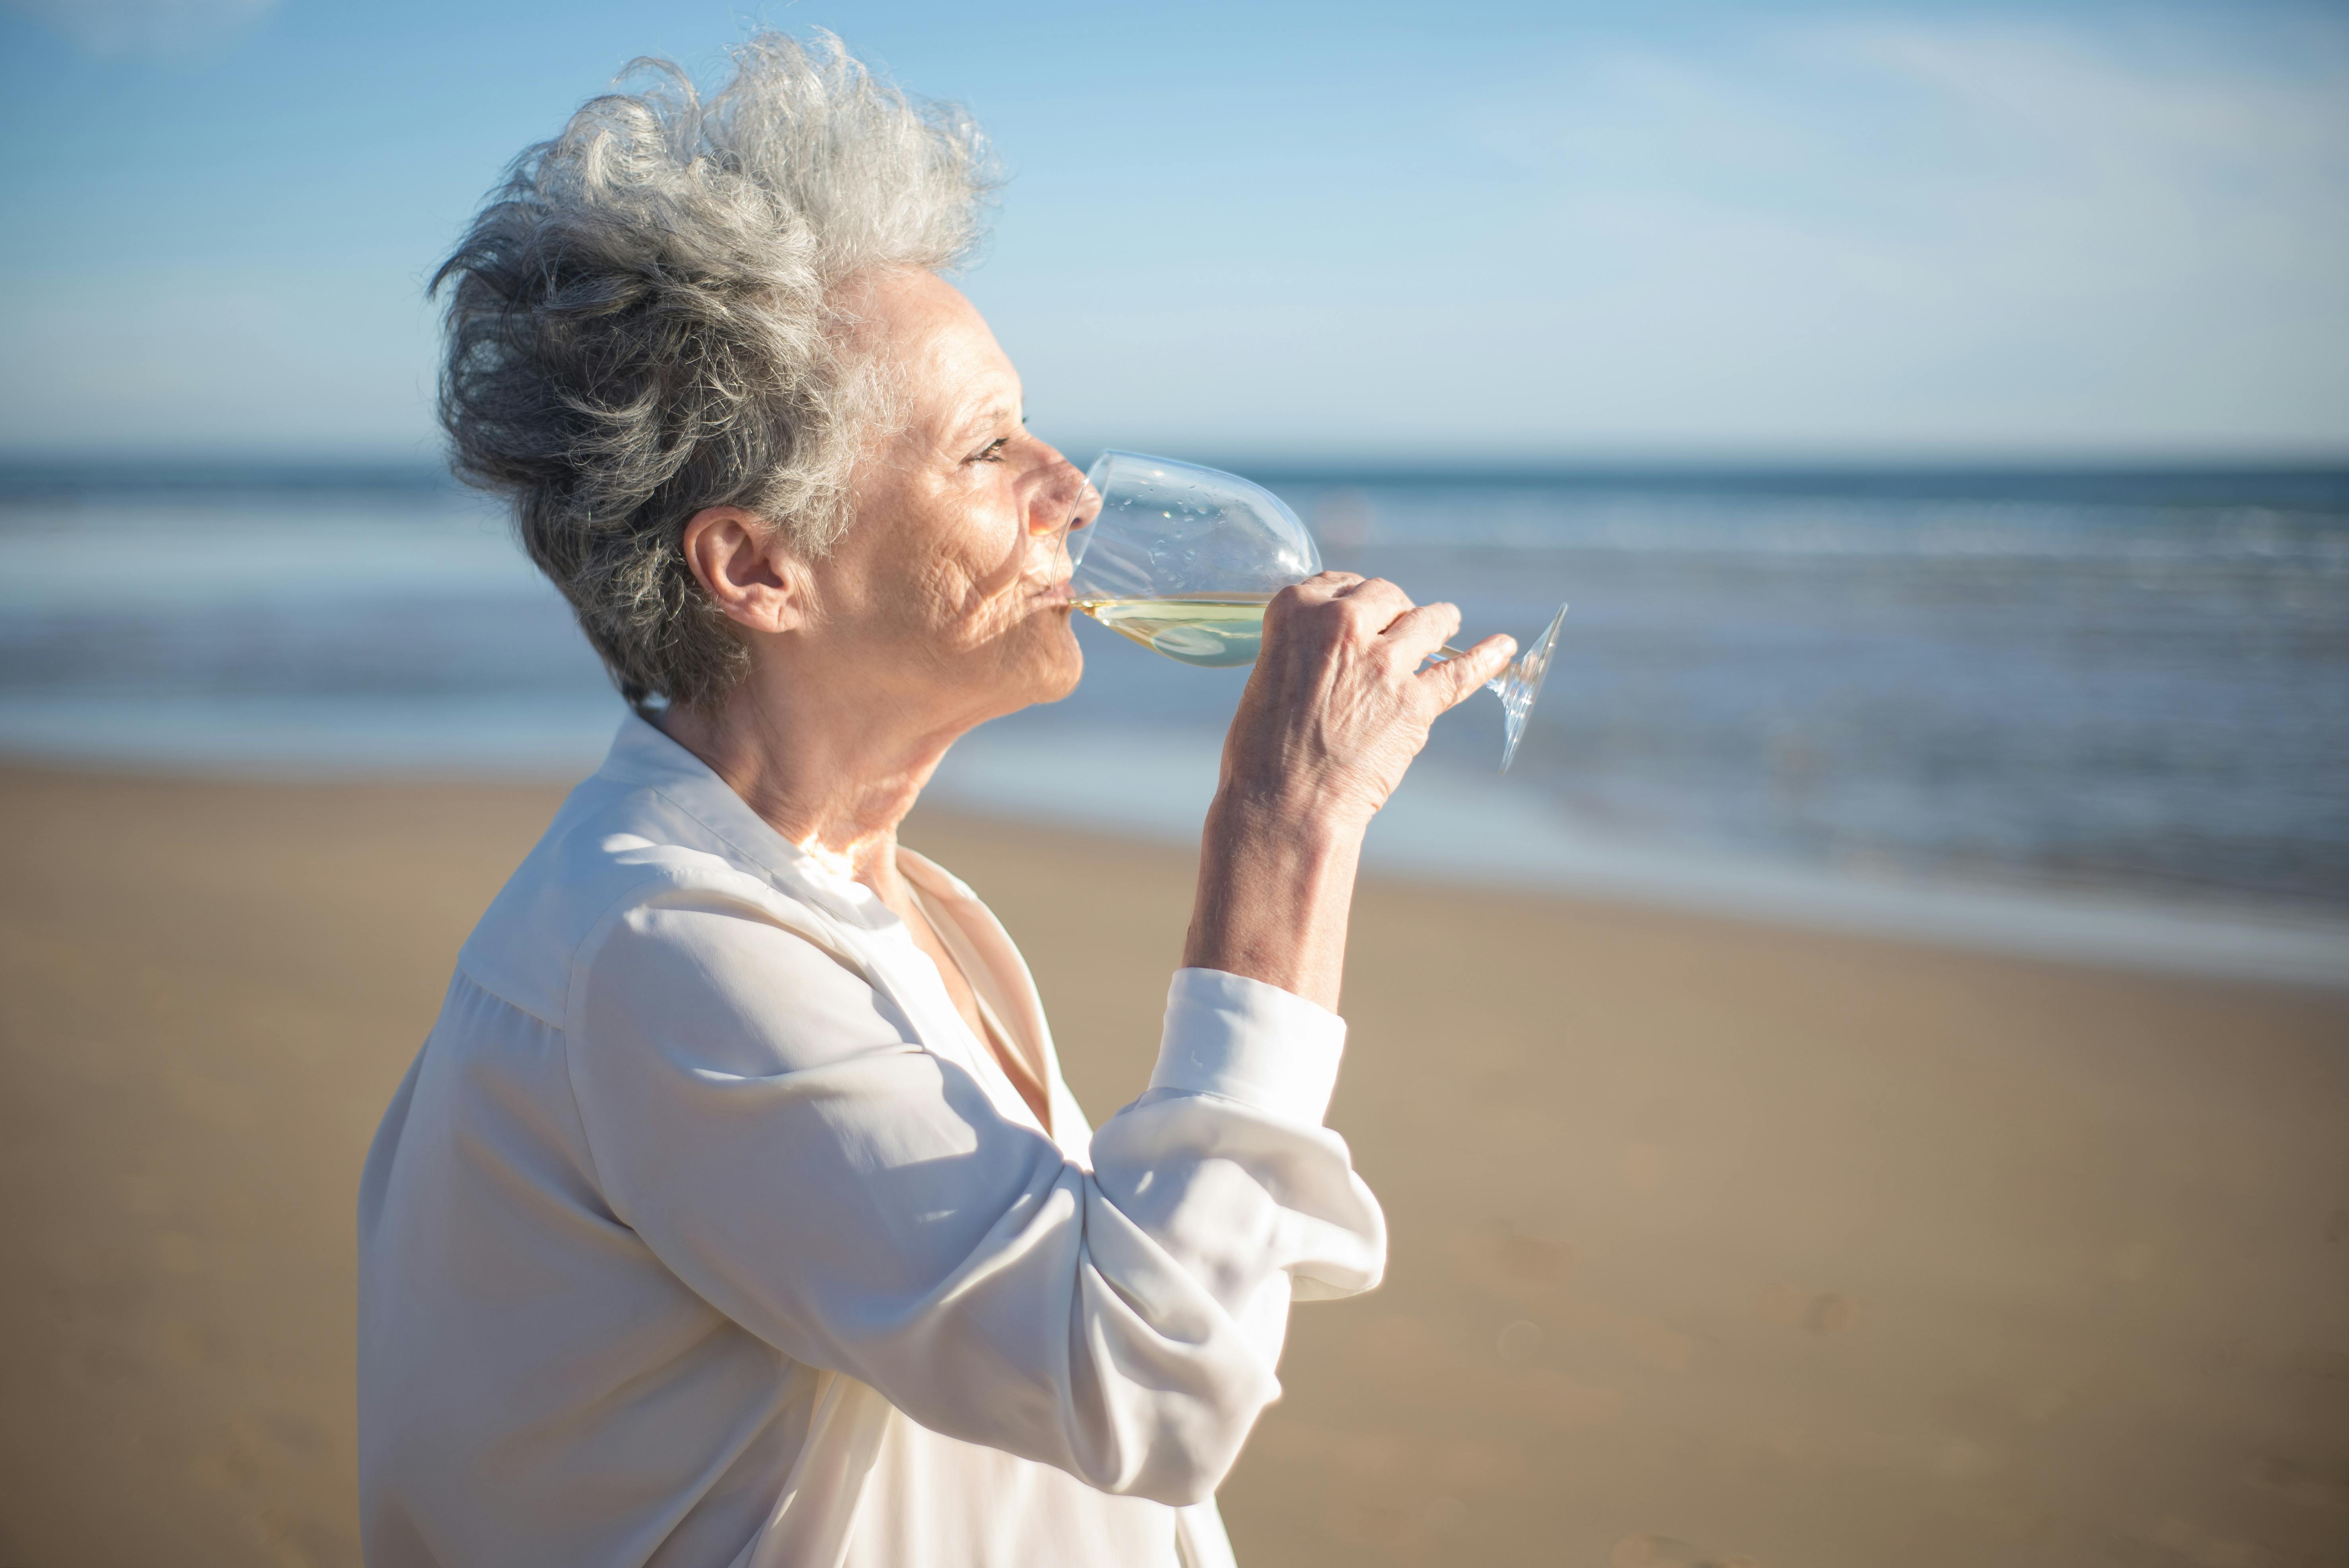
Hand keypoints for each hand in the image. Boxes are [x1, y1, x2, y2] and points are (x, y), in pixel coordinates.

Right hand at [1218, 573, 1515, 829]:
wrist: (1282, 805)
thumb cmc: (1262, 750)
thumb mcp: (1270, 676)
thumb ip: (1304, 649)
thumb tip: (1333, 651)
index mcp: (1295, 611)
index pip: (1339, 583)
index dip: (1357, 598)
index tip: (1365, 608)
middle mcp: (1341, 625)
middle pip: (1385, 594)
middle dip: (1395, 607)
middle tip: (1399, 623)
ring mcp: (1384, 663)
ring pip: (1427, 620)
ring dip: (1438, 620)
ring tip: (1447, 622)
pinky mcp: (1415, 703)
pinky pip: (1460, 671)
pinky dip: (1488, 658)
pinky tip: (1505, 647)